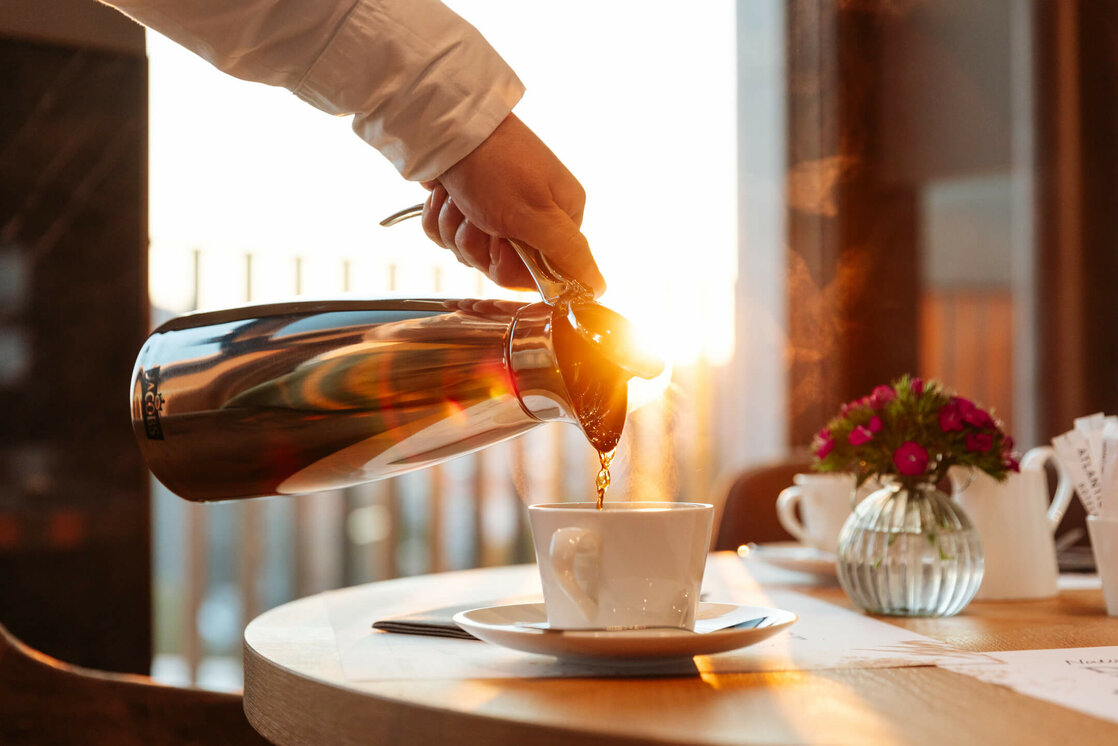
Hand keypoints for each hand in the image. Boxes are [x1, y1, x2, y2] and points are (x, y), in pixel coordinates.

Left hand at [420, 113, 605, 296]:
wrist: (448, 126)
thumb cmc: (495, 165)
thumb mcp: (537, 216)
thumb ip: (569, 254)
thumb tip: (600, 288)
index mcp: (562, 220)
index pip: (539, 274)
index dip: (511, 264)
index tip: (502, 240)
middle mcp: (535, 218)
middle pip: (499, 266)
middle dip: (476, 244)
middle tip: (477, 215)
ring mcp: (500, 214)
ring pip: (468, 252)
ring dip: (454, 228)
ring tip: (460, 199)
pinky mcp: (469, 208)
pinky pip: (448, 237)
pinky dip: (439, 219)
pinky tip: (446, 195)